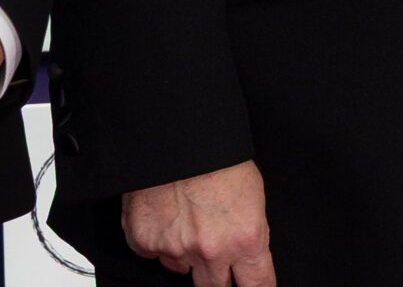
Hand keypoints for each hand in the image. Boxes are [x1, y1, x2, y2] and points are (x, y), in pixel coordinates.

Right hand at [121, 160, 275, 286]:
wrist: (175, 130)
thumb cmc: (217, 153)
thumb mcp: (252, 193)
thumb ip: (248, 233)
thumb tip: (245, 255)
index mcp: (246, 239)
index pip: (257, 286)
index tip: (249, 286)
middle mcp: (211, 251)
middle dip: (216, 276)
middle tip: (212, 251)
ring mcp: (175, 249)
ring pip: (180, 269)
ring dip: (184, 253)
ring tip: (185, 217)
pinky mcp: (144, 241)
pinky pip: (152, 253)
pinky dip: (157, 239)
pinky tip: (163, 212)